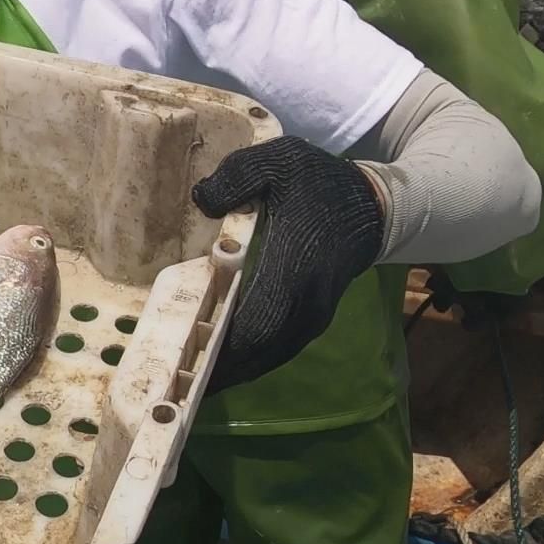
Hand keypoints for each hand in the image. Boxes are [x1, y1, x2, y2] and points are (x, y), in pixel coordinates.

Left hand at [194, 137, 385, 391]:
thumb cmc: (320, 183)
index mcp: (295, 268)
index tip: (183, 356)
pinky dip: (248, 361)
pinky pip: (276, 351)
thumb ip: (238, 177)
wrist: (372, 206)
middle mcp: (306, 303)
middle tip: (171, 381)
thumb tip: (201, 200)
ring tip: (188, 379)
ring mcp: (312, 318)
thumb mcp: (279, 162)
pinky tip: (220, 364)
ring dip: (231, 370)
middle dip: (217, 367)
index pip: (256, 320)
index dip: (221, 344)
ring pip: (268, 357)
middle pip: (258, 351)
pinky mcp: (312, 322)